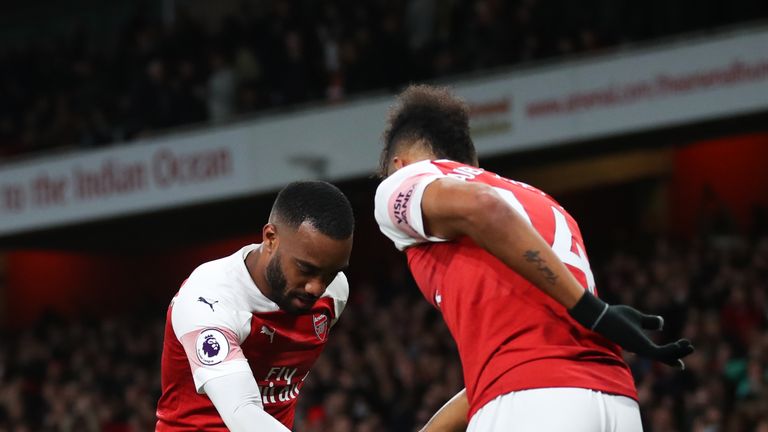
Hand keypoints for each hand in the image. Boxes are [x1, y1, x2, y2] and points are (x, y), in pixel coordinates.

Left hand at [568, 291, 693, 367]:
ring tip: (690, 346)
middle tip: (687, 355)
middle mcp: (640, 348)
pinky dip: (672, 350)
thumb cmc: (615, 316)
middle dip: (674, 356)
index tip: (679, 362)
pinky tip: (681, 344)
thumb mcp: (637, 317)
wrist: (602, 317)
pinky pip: (661, 352)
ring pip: (663, 355)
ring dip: (677, 351)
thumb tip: (662, 322)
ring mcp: (641, 349)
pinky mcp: (641, 348)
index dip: (668, 355)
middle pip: (661, 356)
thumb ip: (649, 322)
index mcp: (638, 343)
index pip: (656, 352)